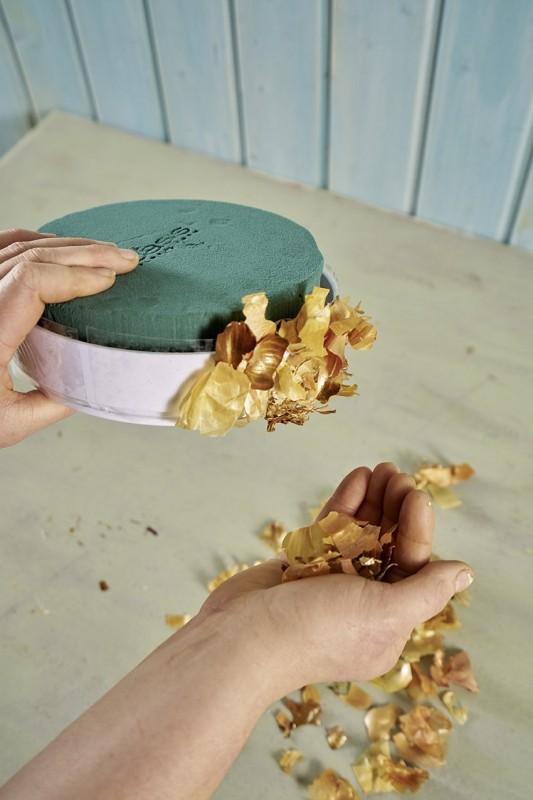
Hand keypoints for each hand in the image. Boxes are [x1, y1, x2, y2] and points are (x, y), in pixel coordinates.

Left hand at [0, 228, 138, 446]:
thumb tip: (92, 381)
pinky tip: (61, 248)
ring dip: (67, 246)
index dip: (76, 275)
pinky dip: (35, 242)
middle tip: (125, 260)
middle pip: (32, 256)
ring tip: (105, 253)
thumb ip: (53, 403)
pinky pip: (2, 247)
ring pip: (18, 245)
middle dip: (86, 254)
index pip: (32, 281)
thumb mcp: (8, 424)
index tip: (110, 281)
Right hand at [200, 462, 473, 689]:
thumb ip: (426, 590)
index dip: (416, 529)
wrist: (240, 639)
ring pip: (358, 534)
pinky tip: (356, 479)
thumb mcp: (385, 614)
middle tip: (396, 475)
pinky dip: (343, 505)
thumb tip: (464, 573)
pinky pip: (329, 531)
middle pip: (388, 546)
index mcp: (388, 622)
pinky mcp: (301, 565)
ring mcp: (329, 582)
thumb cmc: (316, 631)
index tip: (415, 496)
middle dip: (395, 510)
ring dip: (372, 501)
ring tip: (380, 469)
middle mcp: (362, 602)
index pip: (413, 567)